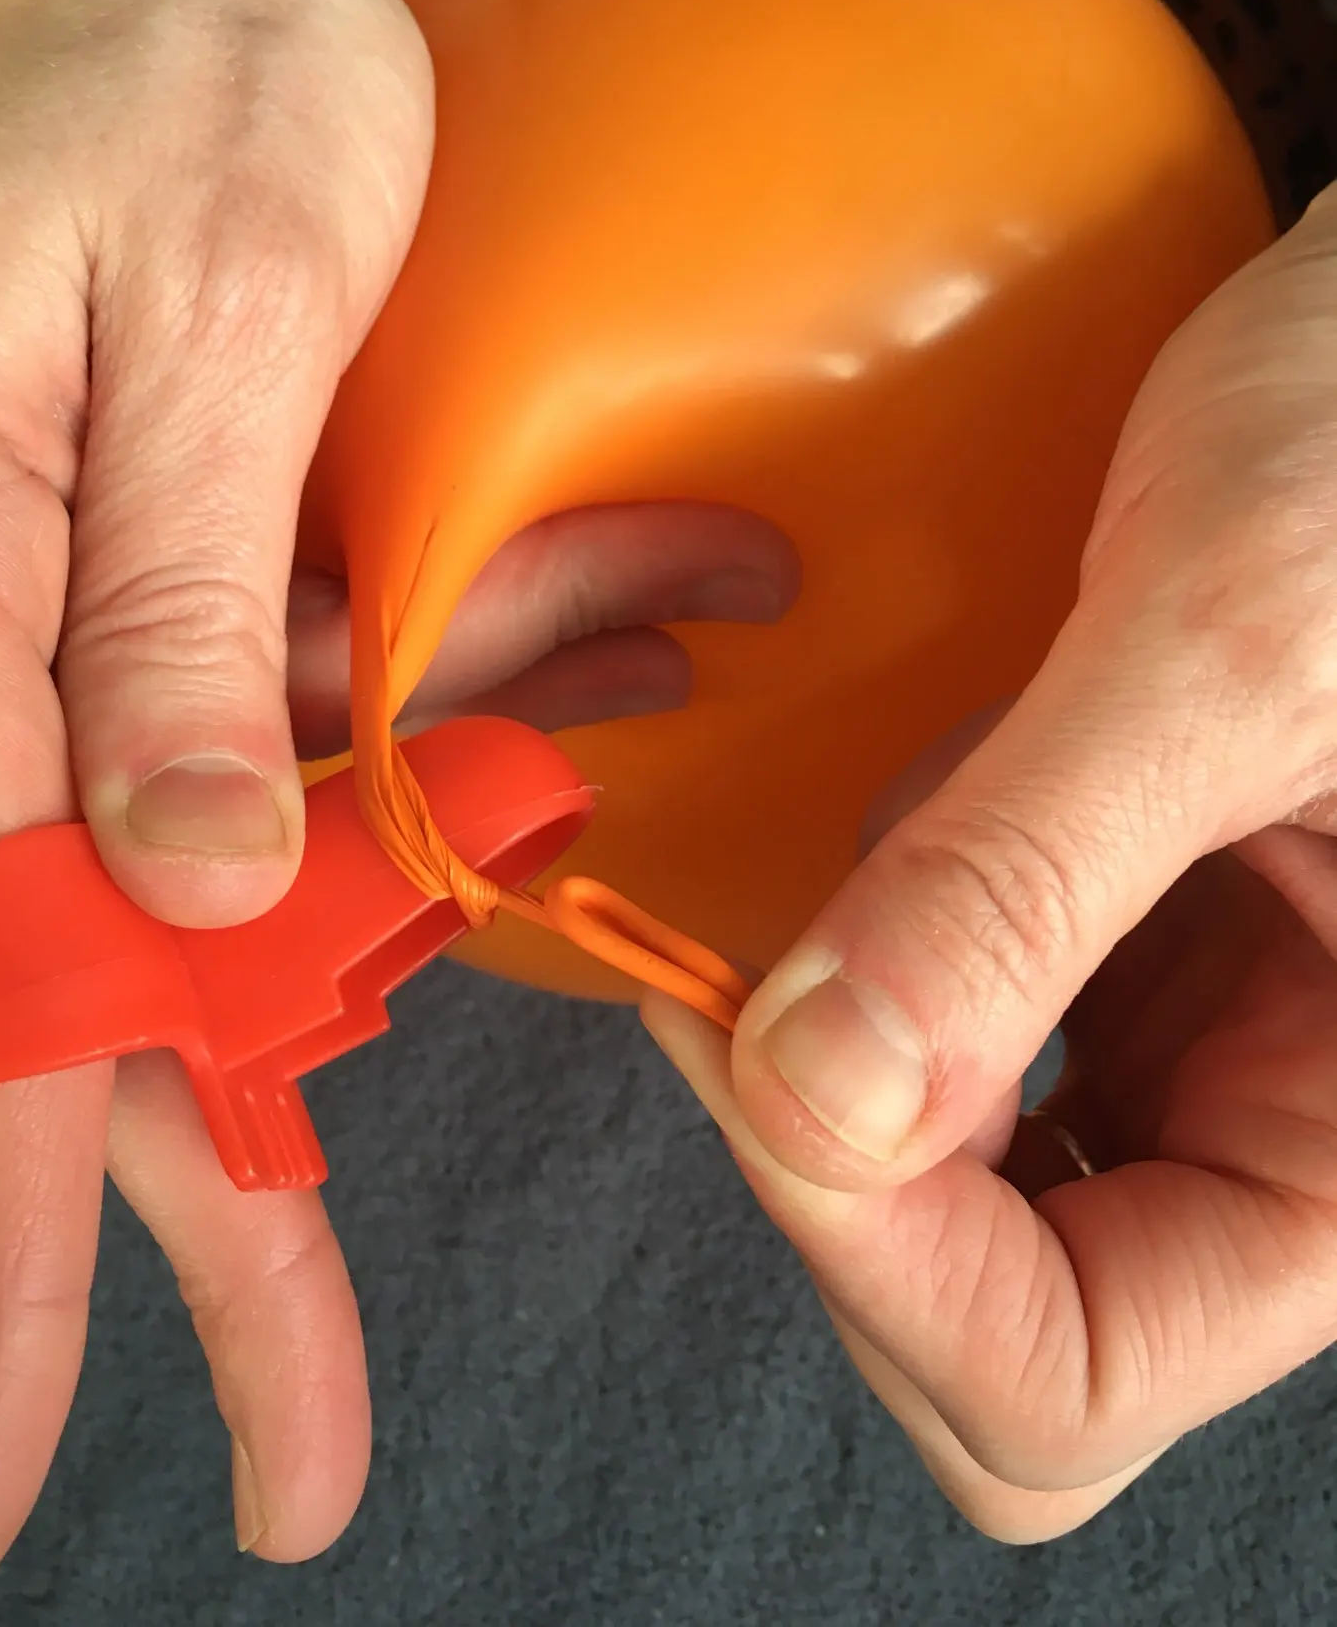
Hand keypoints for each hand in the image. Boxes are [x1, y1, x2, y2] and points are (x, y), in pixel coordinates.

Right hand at [0, 0, 795, 1619]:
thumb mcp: (196, 320)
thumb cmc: (165, 75)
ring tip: (633, 600)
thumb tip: (167, 897)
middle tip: (304, 1455)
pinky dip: (471, 705)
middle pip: (98, 1014)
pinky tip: (627, 593)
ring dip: (442, 822)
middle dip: (221, 1227)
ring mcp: (92, 629)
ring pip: (253, 865)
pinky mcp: (193, 584)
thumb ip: (173, 615)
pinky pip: (332, 719)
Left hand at [648, 180, 1336, 1540]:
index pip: (1079, 1371)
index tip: (745, 1052)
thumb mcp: (1222, 649)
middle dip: (844, 1207)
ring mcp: (1208, 1062)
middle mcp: (1293, 1138)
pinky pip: (965, 1084)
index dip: (881, 1261)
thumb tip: (818, 1099)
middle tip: (737, 1011)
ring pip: (968, 1233)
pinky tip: (883, 869)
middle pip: (1006, 1346)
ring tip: (796, 931)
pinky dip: (877, 1012)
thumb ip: (1028, 880)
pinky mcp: (1138, 971)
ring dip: (840, 1114)